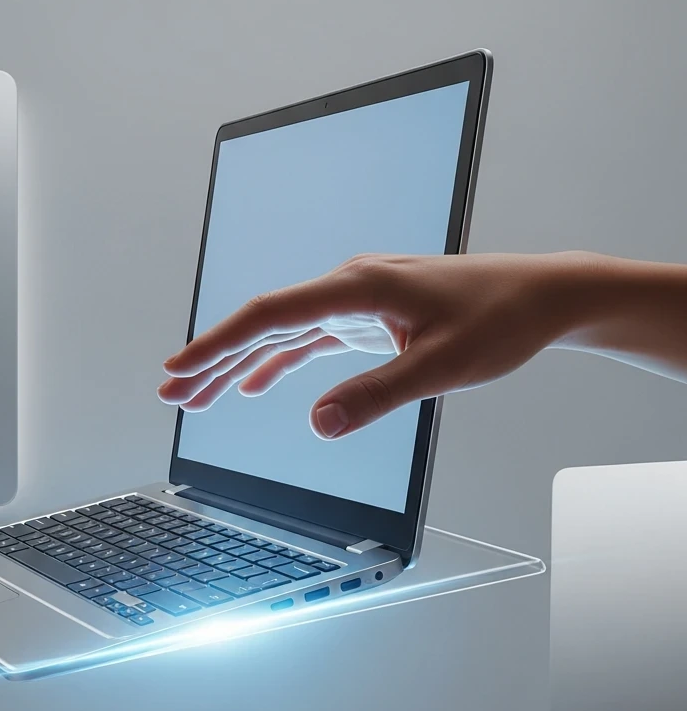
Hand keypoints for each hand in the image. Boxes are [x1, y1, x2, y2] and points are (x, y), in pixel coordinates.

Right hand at [158, 252, 599, 437]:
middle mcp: (351, 285)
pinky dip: (280, 361)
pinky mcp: (371, 315)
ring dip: (240, 362)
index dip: (219, 344)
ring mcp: (359, 299)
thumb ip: (377, 396)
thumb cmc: (499, 322)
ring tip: (198, 395)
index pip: (271, 315)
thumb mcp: (440, 367)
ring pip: (283, 331)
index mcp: (359, 287)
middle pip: (265, 322)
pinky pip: (311, 338)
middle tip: (170, 392)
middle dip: (214, 358)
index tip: (179, 370)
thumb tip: (316, 425)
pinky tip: (258, 385)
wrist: (541, 297)